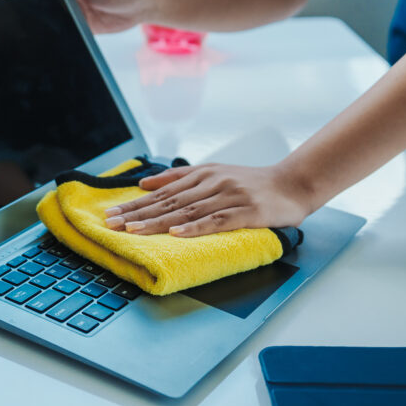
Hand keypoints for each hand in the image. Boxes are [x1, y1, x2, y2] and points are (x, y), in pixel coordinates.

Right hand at [39, 0, 152, 33]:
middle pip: (44, 2)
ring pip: (54, 18)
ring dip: (46, 24)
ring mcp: (74, 11)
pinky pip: (67, 32)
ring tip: (31, 31)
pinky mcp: (82, 27)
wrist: (142, 7)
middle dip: (33, 9)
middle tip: (18, 17)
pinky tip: (52, 41)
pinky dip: (61, 36)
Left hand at [104, 163, 312, 236]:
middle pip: (169, 201)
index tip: (111, 214)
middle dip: (137, 214)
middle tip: (112, 224)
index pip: (162, 192)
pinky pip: (217, 220)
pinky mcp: (246, 211)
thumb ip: (180, 178)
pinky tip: (177, 233)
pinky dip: (196, 227)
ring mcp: (229, 196)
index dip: (135, 204)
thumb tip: (145, 183)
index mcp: (202, 174)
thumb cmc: (253, 183)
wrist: (293, 184)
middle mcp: (212, 182)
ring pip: (187, 210)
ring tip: (134, 231)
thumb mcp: (214, 173)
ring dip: (158, 222)